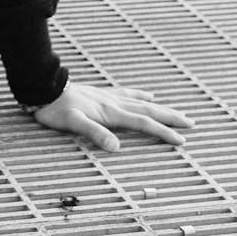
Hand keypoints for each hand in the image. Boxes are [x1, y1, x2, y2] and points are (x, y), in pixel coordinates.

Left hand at [32, 81, 193, 151]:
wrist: (44, 88)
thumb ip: (95, 133)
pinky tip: (147, 95)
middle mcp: (114, 103)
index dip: (163, 132)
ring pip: (142, 103)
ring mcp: (109, 97)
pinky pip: (128, 94)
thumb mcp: (74, 124)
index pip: (143, 124)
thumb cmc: (57, 109)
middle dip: (171, 118)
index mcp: (111, 112)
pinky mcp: (102, 94)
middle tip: (192, 123)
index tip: (182, 140)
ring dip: (161, 108)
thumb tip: (116, 147)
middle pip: (149, 111)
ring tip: (177, 111)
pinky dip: (141, 96)